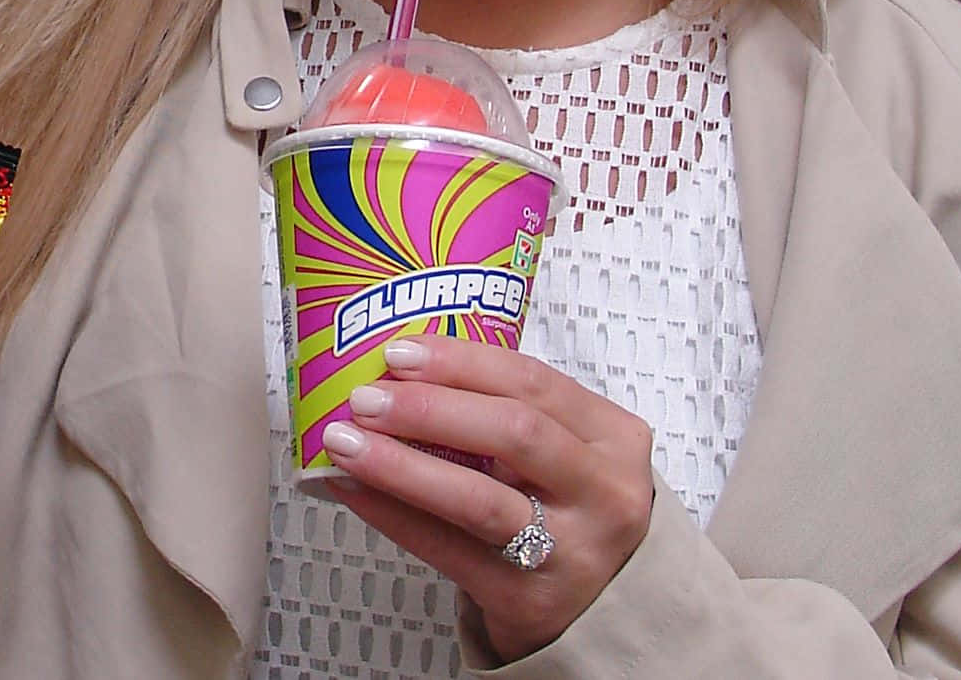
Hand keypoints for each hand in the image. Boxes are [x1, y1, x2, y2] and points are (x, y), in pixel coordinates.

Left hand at [322, 334, 655, 662]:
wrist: (606, 610)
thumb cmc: (572, 512)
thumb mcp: (570, 454)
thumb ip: (513, 415)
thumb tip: (405, 377)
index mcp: (615, 438)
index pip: (534, 382)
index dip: (462, 363)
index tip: (400, 351)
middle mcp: (603, 492)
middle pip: (513, 431)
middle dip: (429, 407)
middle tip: (366, 397)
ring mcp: (570, 550)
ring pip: (477, 497)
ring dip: (401, 464)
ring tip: (346, 443)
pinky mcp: (528, 599)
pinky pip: (448, 549)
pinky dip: (394, 515)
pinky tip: (355, 491)